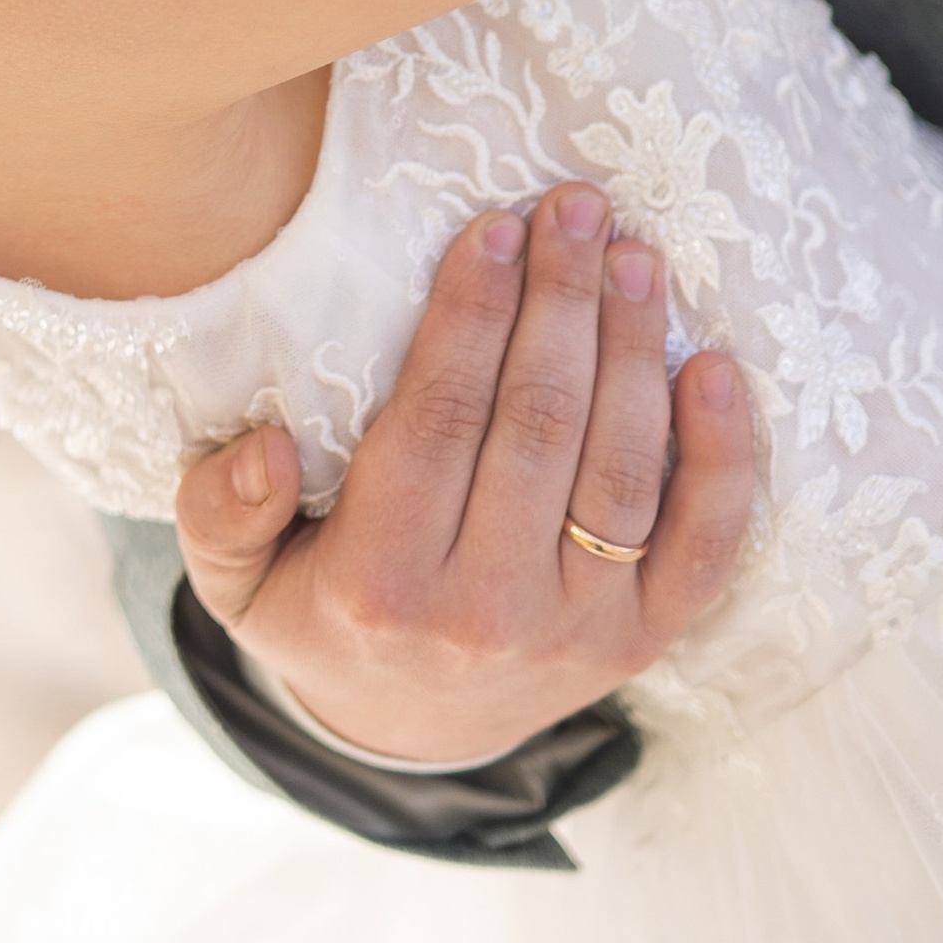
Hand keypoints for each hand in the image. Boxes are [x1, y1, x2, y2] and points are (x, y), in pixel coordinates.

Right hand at [176, 184, 753, 763]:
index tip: (496, 227)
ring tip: (635, 258)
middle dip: (562, 301)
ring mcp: (578, 630)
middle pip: (539, 428)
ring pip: (621, 471)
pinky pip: (702, 545)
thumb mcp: (234, 579)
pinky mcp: (644, 639)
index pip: (438, 420)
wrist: (410, 735)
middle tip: (577, 208)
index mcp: (381, 582)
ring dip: (634, 350)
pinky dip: (723, 457)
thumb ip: (220, 510)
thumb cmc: (320, 614)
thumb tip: (263, 445)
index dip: (473, 315)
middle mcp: (486, 610)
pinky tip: (715, 366)